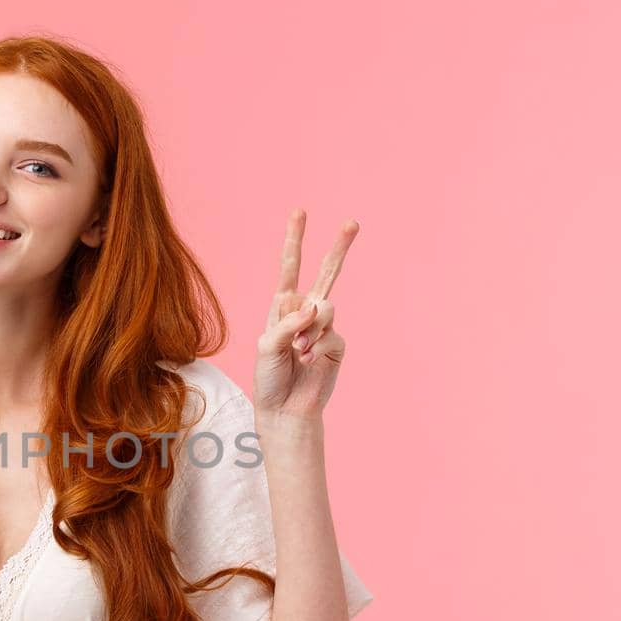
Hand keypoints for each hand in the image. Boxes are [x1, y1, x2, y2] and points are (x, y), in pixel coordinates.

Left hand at [253, 209, 358, 420]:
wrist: (285, 408)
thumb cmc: (269, 377)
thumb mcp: (267, 346)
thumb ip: (288, 322)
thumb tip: (316, 306)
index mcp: (282, 306)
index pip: (290, 267)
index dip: (294, 240)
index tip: (300, 212)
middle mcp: (305, 311)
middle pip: (325, 274)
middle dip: (339, 248)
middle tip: (352, 223)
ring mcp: (323, 327)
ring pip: (325, 307)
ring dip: (309, 328)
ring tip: (298, 351)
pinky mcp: (337, 343)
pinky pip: (330, 333)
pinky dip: (316, 346)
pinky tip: (307, 360)